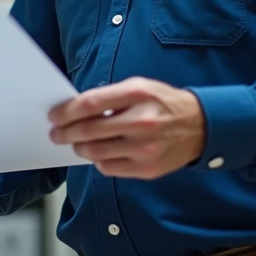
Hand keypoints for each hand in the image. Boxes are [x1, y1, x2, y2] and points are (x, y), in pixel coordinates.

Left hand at [48, 77, 206, 178]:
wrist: (200, 126)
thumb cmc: (164, 104)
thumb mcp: (140, 87)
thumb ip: (110, 96)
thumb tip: (75, 110)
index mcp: (138, 94)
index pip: (90, 104)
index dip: (66, 111)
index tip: (55, 115)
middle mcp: (142, 121)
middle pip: (89, 131)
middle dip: (65, 133)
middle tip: (57, 133)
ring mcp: (145, 148)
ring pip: (95, 152)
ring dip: (79, 148)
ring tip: (76, 143)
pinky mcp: (147, 169)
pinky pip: (109, 168)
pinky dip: (98, 161)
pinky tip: (99, 153)